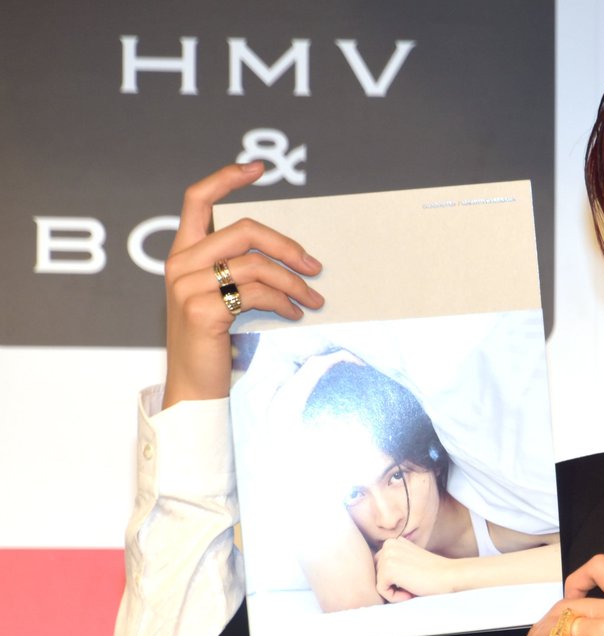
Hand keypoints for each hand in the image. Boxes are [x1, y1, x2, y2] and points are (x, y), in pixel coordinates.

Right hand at [162, 161, 324, 408]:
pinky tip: (295, 314)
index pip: (197, 200)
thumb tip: (286, 257)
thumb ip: (237, 271)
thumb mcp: (221, 298)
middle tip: (313, 267)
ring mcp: (187, 286)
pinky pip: (256, 294)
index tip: (258, 169)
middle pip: (243, 231)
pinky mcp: (201, 310)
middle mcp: (178, 264)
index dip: (227, 179)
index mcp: (182, 254)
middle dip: (286, 246)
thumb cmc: (213, 342)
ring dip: (294, 283)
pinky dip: (284, 303)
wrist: (194, 386)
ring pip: (256, 266)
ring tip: (312, 300)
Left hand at [374, 536, 457, 600]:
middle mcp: (388, 544)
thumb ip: (395, 562)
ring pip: (379, 583)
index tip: (413, 579)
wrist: (449, 576)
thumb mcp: (410, 561)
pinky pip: (382, 591)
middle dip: (393, 585)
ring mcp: (387, 556)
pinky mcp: (388, 569)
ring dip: (395, 591)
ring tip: (413, 587)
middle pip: (377, 575)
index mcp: (393, 541)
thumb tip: (376, 577)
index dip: (395, 579)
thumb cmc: (433, 574)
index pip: (380, 568)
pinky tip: (410, 592)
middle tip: (414, 585)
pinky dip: (396, 597)